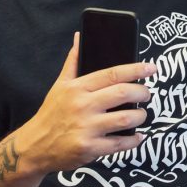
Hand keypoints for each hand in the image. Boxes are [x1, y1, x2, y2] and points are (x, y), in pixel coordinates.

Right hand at [17, 33, 151, 172]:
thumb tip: (79, 37)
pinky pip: (120, 144)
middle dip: (142, 92)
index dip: (136, 69)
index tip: (152, 68)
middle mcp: (82, 106)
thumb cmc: (51, 114)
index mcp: (77, 88)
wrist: (34, 146)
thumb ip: (73, 61)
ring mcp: (86, 128)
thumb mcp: (59, 85)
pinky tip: (137, 136)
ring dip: (140, 116)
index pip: (112, 73)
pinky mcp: (89, 148)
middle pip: (123, 93)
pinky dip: (134, 140)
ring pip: (125, 119)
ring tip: (141, 114)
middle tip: (147, 94)